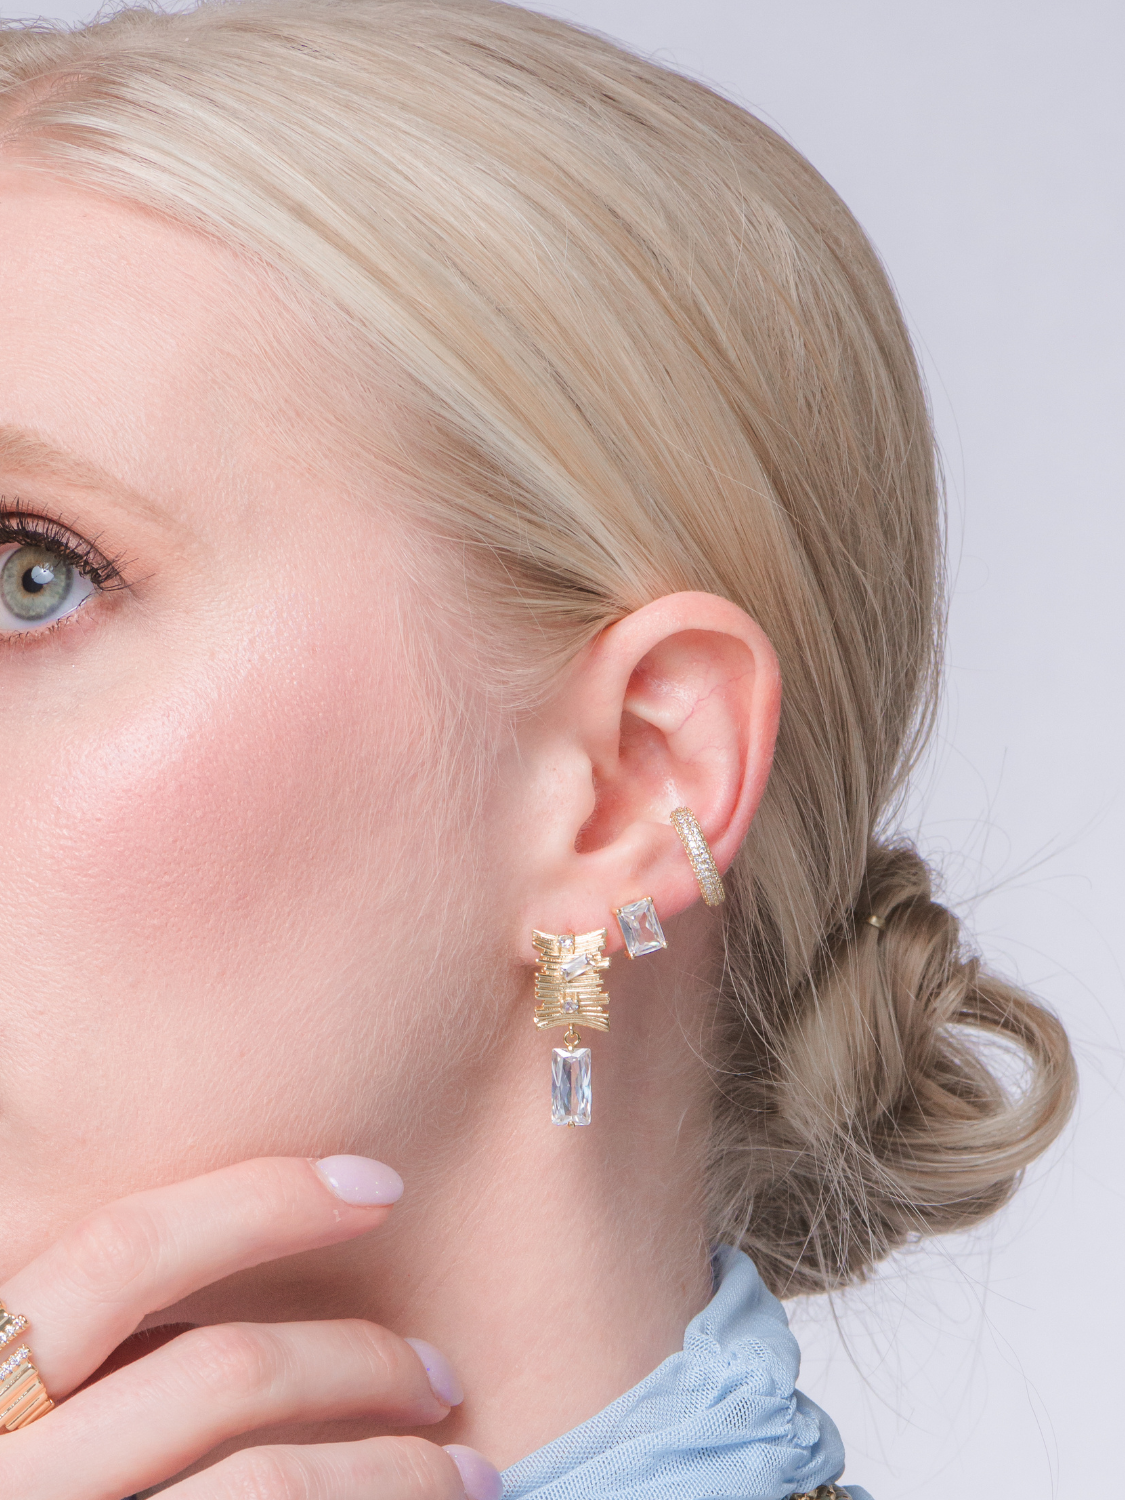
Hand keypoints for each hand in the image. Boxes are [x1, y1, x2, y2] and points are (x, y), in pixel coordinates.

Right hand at [0, 1156, 501, 1499]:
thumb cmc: (38, 1475)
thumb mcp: (29, 1412)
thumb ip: (96, 1356)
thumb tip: (249, 1285)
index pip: (123, 1251)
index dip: (262, 1200)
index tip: (382, 1183)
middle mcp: (17, 1473)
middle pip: (226, 1372)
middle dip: (362, 1360)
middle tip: (441, 1374)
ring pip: (270, 1486)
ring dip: (396, 1471)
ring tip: (465, 1472)